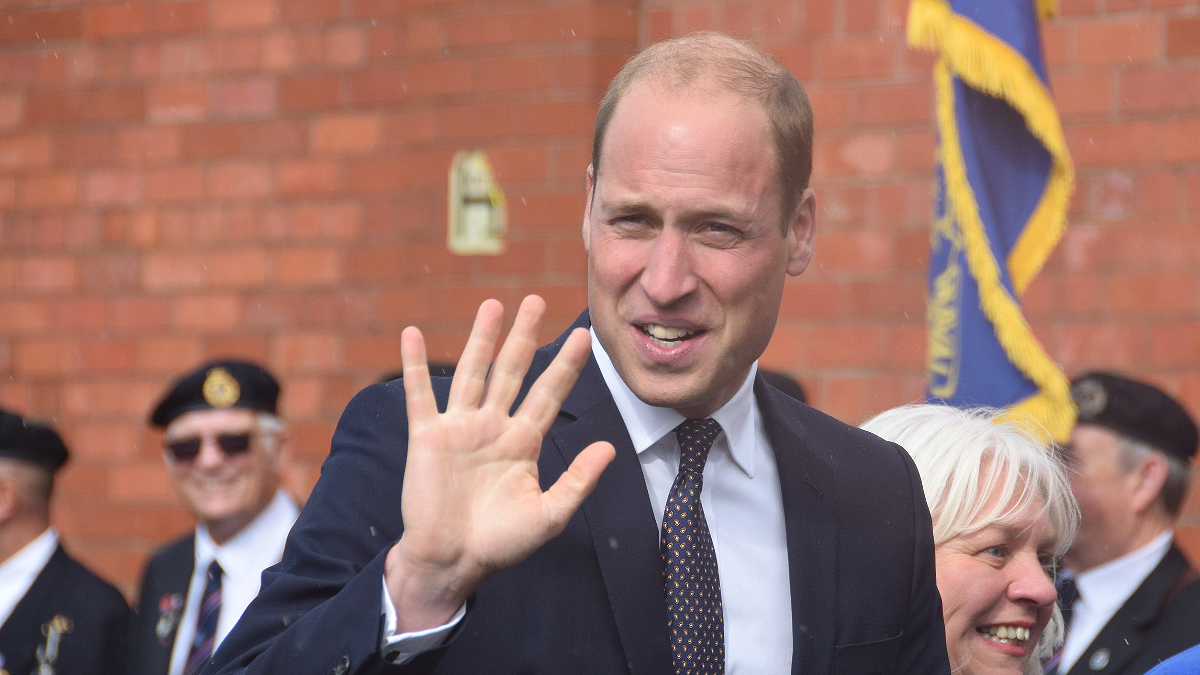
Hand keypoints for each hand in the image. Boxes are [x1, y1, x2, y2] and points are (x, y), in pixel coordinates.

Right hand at [384, 295, 615, 631]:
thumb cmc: (500, 543)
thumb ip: (577, 481)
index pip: (549, 393)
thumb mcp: (548, 515)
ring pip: (473, 372)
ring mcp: (460, 428)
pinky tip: (413, 335)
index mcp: (523, 441)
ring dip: (482, 338)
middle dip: (524, 336)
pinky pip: (420, 394)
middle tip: (536, 300)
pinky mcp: (427, 436)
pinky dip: (415, 365)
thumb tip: (609, 448)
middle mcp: (493, 426)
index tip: (584, 335)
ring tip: (493, 305)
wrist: (452, 562)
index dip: (566, 365)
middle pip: (512, 371)